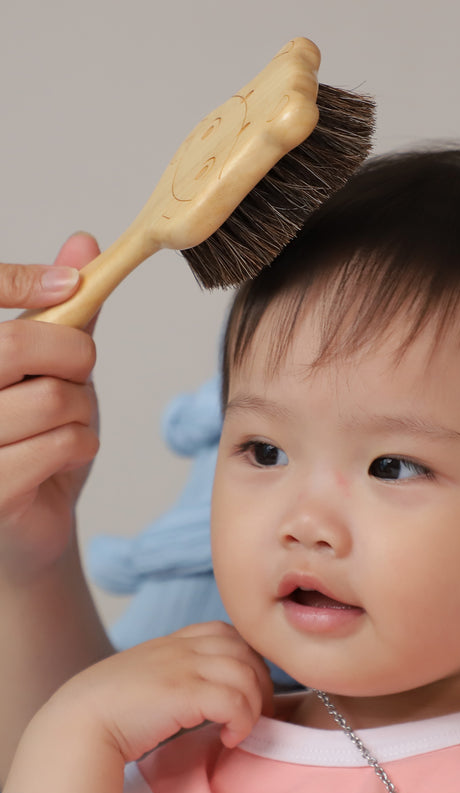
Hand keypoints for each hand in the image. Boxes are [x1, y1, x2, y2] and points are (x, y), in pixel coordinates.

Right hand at [0, 234, 99, 577]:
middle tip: (79, 372)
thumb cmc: (33, 437)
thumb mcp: (51, 366)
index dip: (20, 280)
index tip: (70, 284)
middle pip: (16, 343)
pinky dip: (83, 446)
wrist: (27, 521)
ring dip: (82, 412)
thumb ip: (64, 312)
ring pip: (53, 398)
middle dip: (74, 355)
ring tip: (66, 425)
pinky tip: (63, 458)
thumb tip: (84, 243)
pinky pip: (63, 443)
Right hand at [4, 622, 273, 792]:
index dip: (248, 658)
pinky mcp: (183, 693)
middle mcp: (183, 647)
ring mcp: (184, 666)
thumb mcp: (150, 674)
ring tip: (244, 729)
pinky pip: (233, 700)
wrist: (76, 724)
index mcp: (175, 640)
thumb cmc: (110, 708)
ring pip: (245, 674)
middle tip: (261, 713)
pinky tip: (230, 738)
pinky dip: (242, 719)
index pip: (230, 633)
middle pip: (246, 651)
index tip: (249, 688)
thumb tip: (211, 690)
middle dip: (262, 682)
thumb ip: (178, 669)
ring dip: (254, 705)